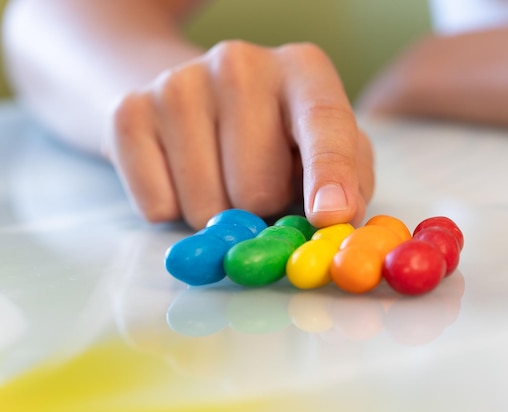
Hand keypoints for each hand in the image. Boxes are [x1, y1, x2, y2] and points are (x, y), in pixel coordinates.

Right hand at [104, 40, 373, 229]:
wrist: (187, 99)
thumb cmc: (273, 134)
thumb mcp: (324, 146)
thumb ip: (348, 181)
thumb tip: (337, 222)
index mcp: (303, 71)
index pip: (324, 123)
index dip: (330, 174)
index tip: (329, 215)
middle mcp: (240, 64)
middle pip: (257, 189)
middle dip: (262, 210)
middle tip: (258, 187)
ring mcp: (178, 83)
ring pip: (205, 206)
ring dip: (217, 214)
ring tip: (219, 176)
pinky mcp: (129, 113)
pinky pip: (157, 206)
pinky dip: (172, 210)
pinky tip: (181, 173)